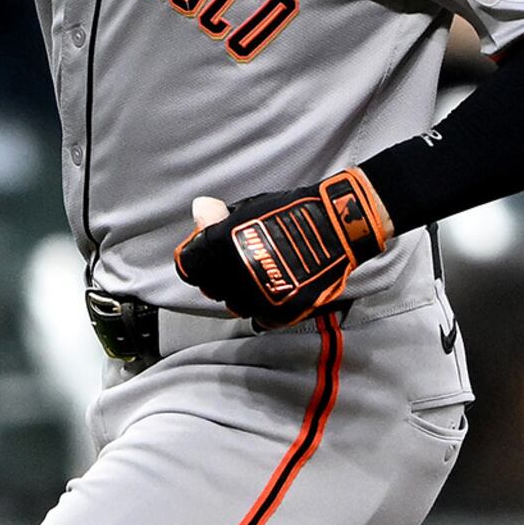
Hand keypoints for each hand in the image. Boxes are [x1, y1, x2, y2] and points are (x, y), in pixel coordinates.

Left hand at [175, 173, 390, 329]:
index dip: (196, 259)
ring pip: (233, 305)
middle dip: (217, 276)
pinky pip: (258, 316)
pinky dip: (263, 306)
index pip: (188, 265)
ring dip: (240, 293)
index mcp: (220, 246)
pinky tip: (273, 288)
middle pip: (209, 288)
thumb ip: (218, 220)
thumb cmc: (290, 212)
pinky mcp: (278, 311)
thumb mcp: (248, 207)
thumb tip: (199, 213)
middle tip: (236, 263)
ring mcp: (257, 297)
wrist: (335, 227)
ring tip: (259, 275)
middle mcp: (234, 275)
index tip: (205, 254)